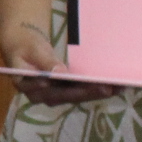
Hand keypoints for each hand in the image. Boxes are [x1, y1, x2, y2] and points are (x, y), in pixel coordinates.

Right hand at [0, 20, 119, 104]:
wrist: (24, 48)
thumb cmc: (25, 45)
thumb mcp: (32, 49)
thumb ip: (44, 62)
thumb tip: (59, 74)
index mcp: (26, 86)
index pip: (45, 91)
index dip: (62, 91)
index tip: (77, 87)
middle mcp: (41, 96)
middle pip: (66, 96)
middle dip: (88, 92)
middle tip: (106, 88)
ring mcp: (54, 95)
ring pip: (77, 96)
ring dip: (96, 92)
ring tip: (117, 88)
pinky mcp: (65, 92)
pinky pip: (81, 92)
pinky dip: (96, 89)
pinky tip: (114, 87)